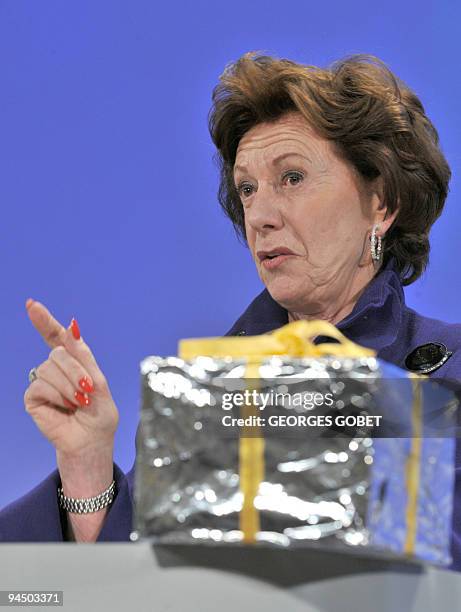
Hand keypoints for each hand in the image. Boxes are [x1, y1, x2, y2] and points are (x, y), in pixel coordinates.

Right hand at [24, 299, 118, 456]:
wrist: (92, 440)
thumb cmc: (99, 413)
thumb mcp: (98, 379)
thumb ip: (82, 354)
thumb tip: (71, 326)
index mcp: (74, 361)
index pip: (56, 336)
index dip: (44, 320)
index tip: (31, 305)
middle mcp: (56, 368)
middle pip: (58, 352)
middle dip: (76, 371)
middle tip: (87, 391)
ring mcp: (43, 381)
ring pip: (49, 368)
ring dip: (69, 386)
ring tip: (77, 403)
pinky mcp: (33, 397)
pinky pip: (40, 385)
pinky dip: (57, 396)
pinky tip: (64, 407)